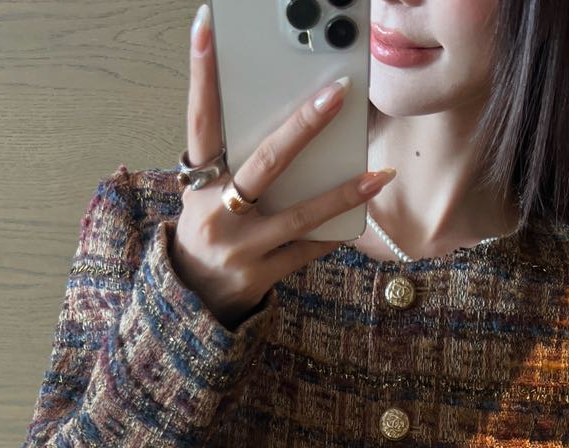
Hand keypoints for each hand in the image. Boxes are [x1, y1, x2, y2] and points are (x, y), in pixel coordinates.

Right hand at [172, 4, 396, 328]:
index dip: (202, 74)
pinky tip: (359, 218)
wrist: (192, 298)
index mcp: (199, 180)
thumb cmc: (209, 229)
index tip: (208, 28)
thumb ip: (233, 161)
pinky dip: (332, 233)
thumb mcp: (206, 191)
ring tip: (377, 175)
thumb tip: (287, 123)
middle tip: (337, 94)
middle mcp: (216, 210)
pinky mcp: (259, 274)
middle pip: (264, 162)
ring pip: (297, 214)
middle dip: (303, 127)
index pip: (200, 118)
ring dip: (341, 194)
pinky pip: (305, 250)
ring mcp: (239, 246)